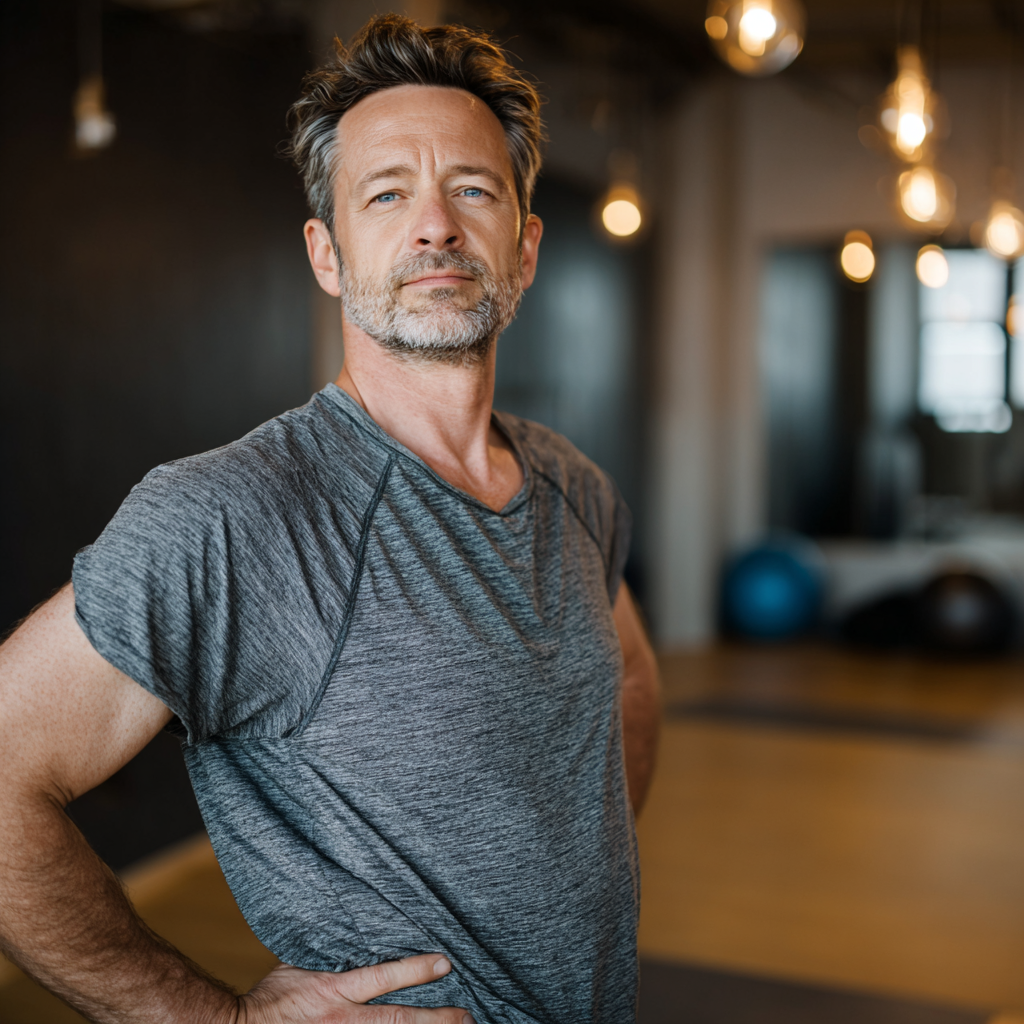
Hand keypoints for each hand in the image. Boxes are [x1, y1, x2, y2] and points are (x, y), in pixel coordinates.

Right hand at [235, 954, 472, 1023]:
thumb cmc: (272, 997)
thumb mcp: (299, 965)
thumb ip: (331, 953)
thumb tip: (354, 926)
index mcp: (334, 990)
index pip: (382, 978)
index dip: (415, 971)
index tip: (445, 963)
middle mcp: (342, 1021)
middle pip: (398, 1021)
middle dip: (435, 1019)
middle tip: (467, 1017)